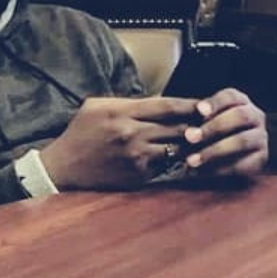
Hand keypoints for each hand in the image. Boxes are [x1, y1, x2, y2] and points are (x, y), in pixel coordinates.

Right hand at [39, 96, 201, 189]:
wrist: (64, 167)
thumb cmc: (81, 132)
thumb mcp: (97, 106)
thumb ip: (128, 102)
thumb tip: (160, 102)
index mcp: (121, 112)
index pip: (167, 106)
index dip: (192, 104)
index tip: (207, 105)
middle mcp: (131, 134)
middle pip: (177, 127)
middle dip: (197, 124)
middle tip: (212, 122)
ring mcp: (136, 157)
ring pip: (176, 148)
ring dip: (189, 144)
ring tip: (200, 140)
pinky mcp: (138, 176)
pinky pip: (165, 165)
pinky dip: (173, 160)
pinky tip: (179, 156)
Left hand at [181, 88, 267, 177]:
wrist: (236, 151)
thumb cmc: (212, 129)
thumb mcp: (206, 120)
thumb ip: (199, 120)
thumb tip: (189, 132)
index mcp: (240, 102)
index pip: (231, 97)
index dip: (215, 103)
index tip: (199, 110)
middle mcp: (255, 116)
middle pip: (240, 116)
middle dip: (214, 127)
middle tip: (190, 137)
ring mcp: (260, 137)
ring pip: (242, 141)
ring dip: (214, 151)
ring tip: (192, 160)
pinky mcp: (260, 159)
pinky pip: (242, 164)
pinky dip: (220, 169)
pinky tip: (201, 172)